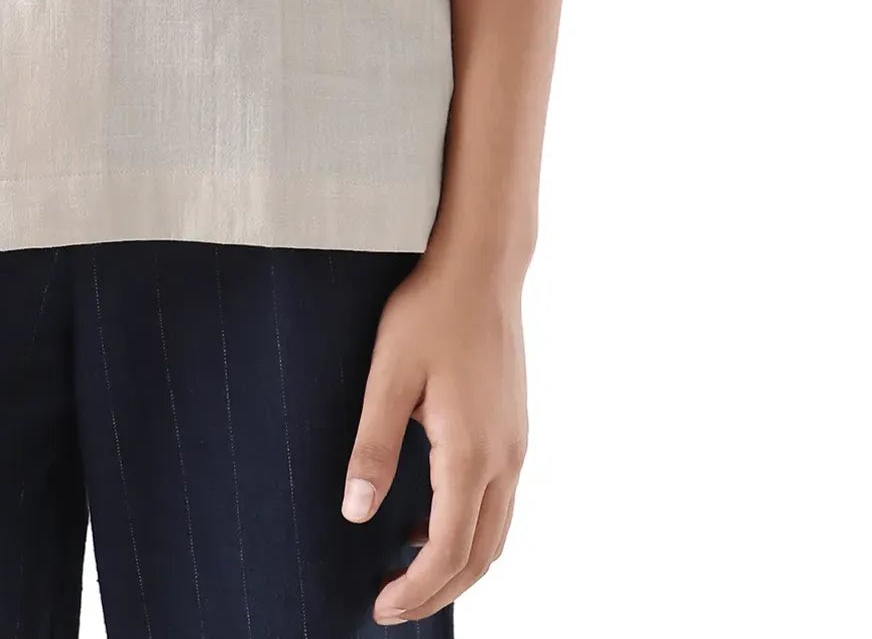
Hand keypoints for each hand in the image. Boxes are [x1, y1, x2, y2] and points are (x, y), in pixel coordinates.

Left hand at [339, 249, 528, 622]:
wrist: (482, 266)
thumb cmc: (430, 312)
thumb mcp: (388, 375)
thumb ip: (373, 447)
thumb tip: (356, 511)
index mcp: (472, 454)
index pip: (448, 551)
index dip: (416, 590)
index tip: (381, 608)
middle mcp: (504, 460)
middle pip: (479, 556)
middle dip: (437, 592)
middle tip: (391, 607)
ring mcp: (515, 446)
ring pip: (495, 534)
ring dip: (457, 565)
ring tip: (409, 574)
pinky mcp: (514, 430)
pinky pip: (498, 503)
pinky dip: (470, 530)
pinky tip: (429, 517)